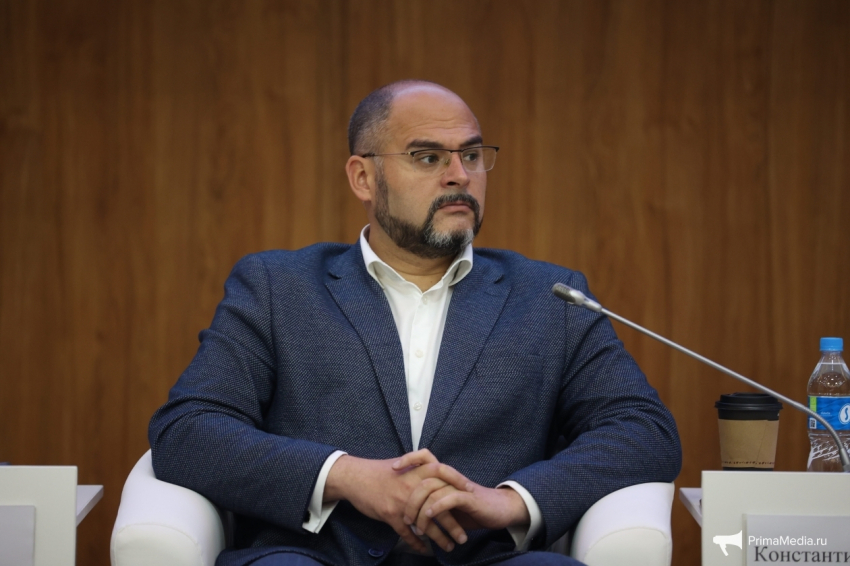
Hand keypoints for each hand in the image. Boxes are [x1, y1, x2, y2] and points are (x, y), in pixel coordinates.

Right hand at [324, 449, 468, 552]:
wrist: (356, 477)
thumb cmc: (379, 470)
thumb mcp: (402, 463)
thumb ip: (420, 467)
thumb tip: (437, 473)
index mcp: (417, 472)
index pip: (444, 475)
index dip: (458, 484)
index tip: (470, 495)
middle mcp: (413, 487)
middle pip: (439, 506)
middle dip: (453, 523)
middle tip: (464, 535)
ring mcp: (402, 502)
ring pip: (426, 524)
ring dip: (439, 537)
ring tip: (449, 546)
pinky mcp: (391, 515)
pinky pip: (407, 533)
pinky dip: (416, 543)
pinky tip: (424, 550)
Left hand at [395, 453, 529, 541]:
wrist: (500, 509)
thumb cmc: (471, 507)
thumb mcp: (449, 503)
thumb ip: (432, 501)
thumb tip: (410, 509)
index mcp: (445, 476)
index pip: (424, 457)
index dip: (408, 458)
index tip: (393, 468)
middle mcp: (450, 477)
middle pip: (423, 479)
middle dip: (410, 500)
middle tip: (405, 519)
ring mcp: (460, 486)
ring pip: (433, 490)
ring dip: (421, 509)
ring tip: (415, 525)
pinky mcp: (469, 498)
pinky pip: (450, 498)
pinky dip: (437, 507)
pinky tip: (430, 516)